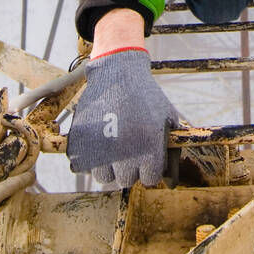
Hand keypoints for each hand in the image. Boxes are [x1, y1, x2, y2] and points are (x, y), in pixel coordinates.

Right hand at [67, 50, 180, 187]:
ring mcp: (100, 150)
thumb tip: (171, 174)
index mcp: (150, 148)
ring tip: (112, 147)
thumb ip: (172, 145)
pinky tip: (97, 145)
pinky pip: (84, 166)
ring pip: (104, 177)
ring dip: (109, 166)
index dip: (149, 169)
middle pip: (126, 180)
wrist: (117, 73)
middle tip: (128, 151)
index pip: (150, 179)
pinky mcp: (81, 144)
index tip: (146, 160)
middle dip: (129, 168)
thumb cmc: (145, 95)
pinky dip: (89, 160)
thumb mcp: (167, 116)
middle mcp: (125, 154)